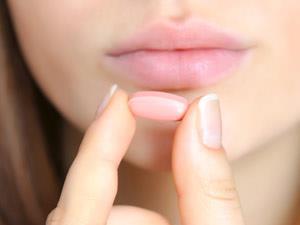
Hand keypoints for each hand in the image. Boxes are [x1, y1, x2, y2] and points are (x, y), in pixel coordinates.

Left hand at [46, 87, 244, 224]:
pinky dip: (122, 222)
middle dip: (135, 206)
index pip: (87, 184)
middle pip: (88, 207)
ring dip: (133, 218)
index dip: (103, 136)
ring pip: (91, 217)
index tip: (118, 100)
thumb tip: (205, 113)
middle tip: (181, 219)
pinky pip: (90, 224)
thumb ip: (210, 187)